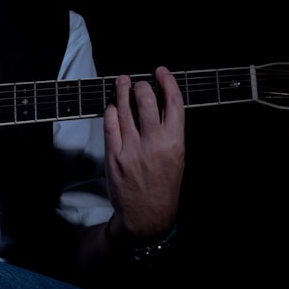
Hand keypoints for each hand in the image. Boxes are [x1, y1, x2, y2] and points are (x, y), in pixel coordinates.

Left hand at [103, 66, 183, 240]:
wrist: (147, 216)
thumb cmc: (164, 187)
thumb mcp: (178, 158)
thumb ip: (170, 132)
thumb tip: (160, 105)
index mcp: (175, 142)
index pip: (173, 102)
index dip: (167, 81)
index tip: (161, 72)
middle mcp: (154, 143)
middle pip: (146, 100)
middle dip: (141, 85)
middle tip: (138, 82)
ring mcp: (132, 149)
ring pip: (124, 110)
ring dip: (122, 92)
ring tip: (121, 82)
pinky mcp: (114, 156)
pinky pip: (110, 126)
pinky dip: (111, 112)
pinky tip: (112, 106)